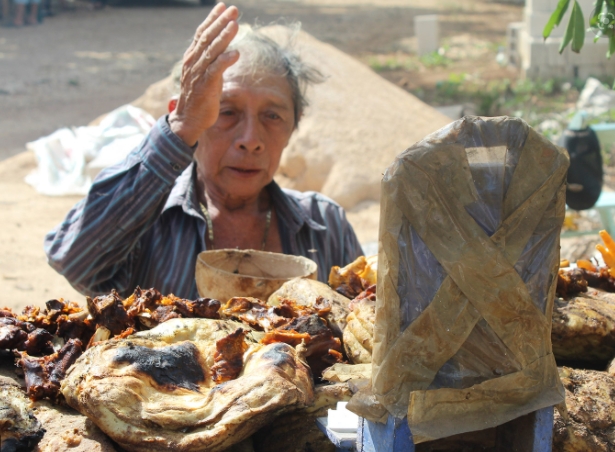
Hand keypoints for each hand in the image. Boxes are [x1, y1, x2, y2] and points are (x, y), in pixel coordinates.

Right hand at [169, 3, 239, 146]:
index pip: (201, 33)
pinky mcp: (205, 86)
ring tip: (235, 24)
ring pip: (212, 51)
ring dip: (224, 37)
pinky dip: (225, 60)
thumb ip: (212, 60)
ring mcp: (198, 73)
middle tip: (234, 10)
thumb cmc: (200, 96)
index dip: (212, 19)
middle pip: (208, 37)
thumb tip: (226, 48)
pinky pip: (215, 70)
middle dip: (221, 22)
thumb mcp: (205, 74)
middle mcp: (193, 62)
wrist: (188, 118)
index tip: (223, 6)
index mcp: (192, 57)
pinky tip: (235, 53)